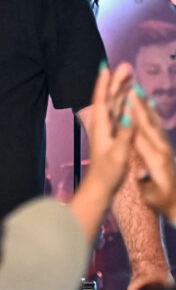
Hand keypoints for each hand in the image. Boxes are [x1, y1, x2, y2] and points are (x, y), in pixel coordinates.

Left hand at [82, 62, 134, 198]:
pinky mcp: (113, 136)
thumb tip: (129, 114)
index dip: (103, 83)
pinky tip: (133, 99)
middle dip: (116, 81)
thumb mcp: (118, 154)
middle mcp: (103, 125)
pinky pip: (120, 114)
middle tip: (126, 66)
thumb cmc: (108, 172)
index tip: (106, 67)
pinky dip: (126, 104)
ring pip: (115, 104)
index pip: (101, 100)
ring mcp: (108, 130)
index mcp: (101, 127)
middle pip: (109, 98)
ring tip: (130, 76)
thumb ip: (125, 134)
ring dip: (121, 90)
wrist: (101, 187)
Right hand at [133, 88, 175, 221]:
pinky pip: (157, 125)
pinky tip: (148, 104)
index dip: (131, 120)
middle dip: (138, 106)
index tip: (123, 104)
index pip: (140, 136)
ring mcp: (165, 146)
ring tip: (136, 89)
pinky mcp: (166, 147)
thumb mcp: (151, 195)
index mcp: (155, 159)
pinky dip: (152, 113)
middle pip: (147, 123)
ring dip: (144, 105)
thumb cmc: (161, 201)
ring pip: (153, 121)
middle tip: (129, 88)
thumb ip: (145, 183)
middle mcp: (162, 149)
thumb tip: (140, 173)